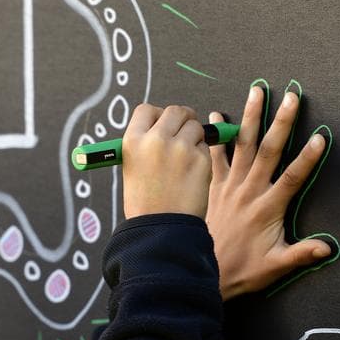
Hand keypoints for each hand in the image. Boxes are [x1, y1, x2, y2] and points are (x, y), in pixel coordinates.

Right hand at [121, 104, 211, 218]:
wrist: (160, 229)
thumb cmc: (145, 203)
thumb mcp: (133, 167)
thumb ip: (147, 143)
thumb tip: (167, 126)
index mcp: (133, 140)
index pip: (147, 110)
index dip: (157, 116)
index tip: (162, 125)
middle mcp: (156, 139)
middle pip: (176, 111)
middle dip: (182, 120)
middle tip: (183, 134)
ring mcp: (180, 148)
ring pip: (195, 127)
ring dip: (194, 138)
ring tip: (185, 162)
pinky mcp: (200, 159)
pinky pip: (206, 147)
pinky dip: (202, 157)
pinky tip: (192, 175)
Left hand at [205, 85, 331, 299]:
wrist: (202, 271)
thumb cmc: (244, 270)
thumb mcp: (276, 266)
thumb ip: (301, 253)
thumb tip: (329, 248)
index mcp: (268, 208)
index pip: (293, 177)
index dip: (308, 158)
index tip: (321, 136)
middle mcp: (249, 191)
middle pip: (269, 151)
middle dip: (281, 122)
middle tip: (292, 96)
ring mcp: (229, 185)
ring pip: (243, 145)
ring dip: (251, 117)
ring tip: (257, 91)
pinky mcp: (212, 186)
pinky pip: (214, 156)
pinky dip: (216, 135)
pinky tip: (216, 114)